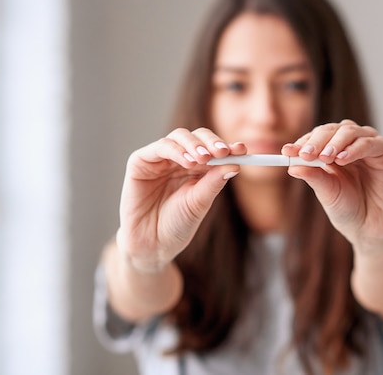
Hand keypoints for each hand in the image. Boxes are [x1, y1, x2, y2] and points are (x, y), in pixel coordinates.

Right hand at [116, 128, 245, 271]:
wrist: (152, 244)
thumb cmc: (177, 225)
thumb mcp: (200, 202)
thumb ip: (214, 182)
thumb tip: (236, 163)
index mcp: (197, 168)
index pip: (214, 149)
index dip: (228, 147)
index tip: (241, 150)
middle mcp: (180, 159)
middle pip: (198, 137)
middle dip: (212, 142)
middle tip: (223, 151)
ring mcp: (160, 158)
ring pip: (180, 136)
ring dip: (195, 145)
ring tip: (205, 158)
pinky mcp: (141, 161)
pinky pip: (160, 147)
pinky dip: (176, 150)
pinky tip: (188, 162)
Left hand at [282, 120, 382, 252]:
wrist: (369, 228)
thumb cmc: (347, 209)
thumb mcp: (326, 192)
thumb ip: (313, 177)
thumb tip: (291, 166)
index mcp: (332, 151)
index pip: (316, 137)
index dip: (302, 142)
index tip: (287, 152)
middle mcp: (350, 144)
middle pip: (332, 130)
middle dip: (316, 141)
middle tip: (305, 154)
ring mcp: (368, 146)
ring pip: (350, 131)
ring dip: (334, 142)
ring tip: (325, 158)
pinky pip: (370, 143)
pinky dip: (355, 148)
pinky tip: (342, 159)